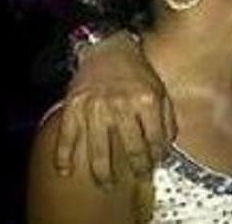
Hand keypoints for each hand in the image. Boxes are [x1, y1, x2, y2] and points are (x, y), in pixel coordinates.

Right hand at [54, 31, 176, 186]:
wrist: (107, 46)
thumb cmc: (136, 70)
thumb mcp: (159, 88)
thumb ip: (167, 117)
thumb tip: (166, 146)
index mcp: (146, 100)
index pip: (154, 140)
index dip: (156, 157)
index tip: (154, 164)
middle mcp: (121, 106)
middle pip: (130, 150)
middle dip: (137, 168)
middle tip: (137, 177)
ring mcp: (95, 107)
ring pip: (99, 151)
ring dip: (103, 173)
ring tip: (106, 184)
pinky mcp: (74, 106)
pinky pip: (68, 136)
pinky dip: (64, 156)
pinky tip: (66, 170)